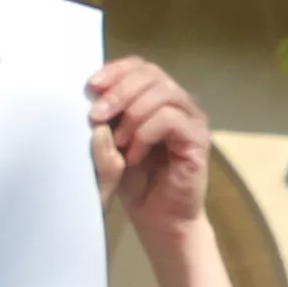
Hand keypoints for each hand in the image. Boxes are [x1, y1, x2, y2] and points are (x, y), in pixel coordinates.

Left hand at [86, 58, 210, 242]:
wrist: (158, 220)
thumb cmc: (134, 183)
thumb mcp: (108, 148)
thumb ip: (103, 124)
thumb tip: (96, 104)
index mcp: (155, 98)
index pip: (139, 65)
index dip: (115, 70)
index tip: (90, 88)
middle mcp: (177, 102)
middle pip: (151, 73)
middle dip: (119, 91)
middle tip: (97, 116)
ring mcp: (191, 119)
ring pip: (163, 92)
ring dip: (132, 113)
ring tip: (117, 142)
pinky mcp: (197, 139)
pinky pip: (170, 119)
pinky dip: (146, 133)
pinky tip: (134, 155)